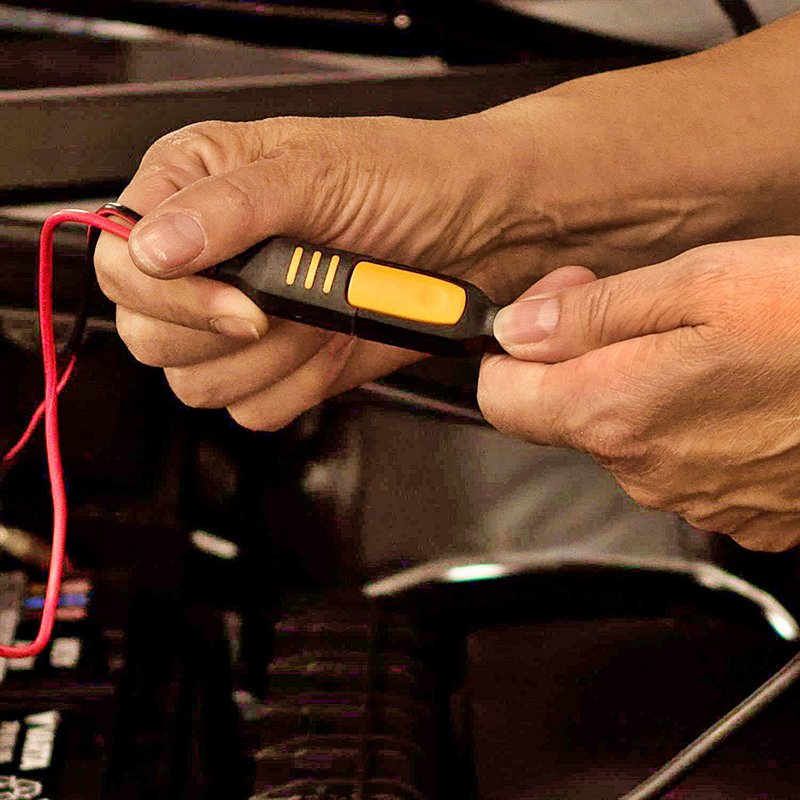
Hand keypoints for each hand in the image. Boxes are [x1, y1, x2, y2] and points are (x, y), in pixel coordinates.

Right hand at [95, 114, 540, 429]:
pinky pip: (254, 410)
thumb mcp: (319, 174)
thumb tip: (152, 245)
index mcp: (197, 190)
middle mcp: (211, 259)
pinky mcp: (281, 367)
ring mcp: (244, 320)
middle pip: (149, 335)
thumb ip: (231, 209)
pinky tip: (333, 344)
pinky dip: (298, 387)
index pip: (125, 264)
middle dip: (226, 333)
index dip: (173, 296)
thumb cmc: (410, 180)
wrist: (481, 233)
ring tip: (323, 314)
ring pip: (199, 383)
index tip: (242, 303)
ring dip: (271, 360)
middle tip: (290, 304)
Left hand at [478, 237, 799, 551]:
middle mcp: (643, 468)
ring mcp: (693, 497)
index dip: (512, 352)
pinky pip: (683, 461)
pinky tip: (739, 389)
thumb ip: (590, 315)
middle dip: (584, 359)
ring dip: (643, 387)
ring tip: (707, 345)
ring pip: (627, 436)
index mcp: (616, 411)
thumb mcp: (698, 283)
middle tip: (640, 308)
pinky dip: (692, 423)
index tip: (547, 317)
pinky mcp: (741, 510)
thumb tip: (516, 330)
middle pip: (565, 414)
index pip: (503, 399)